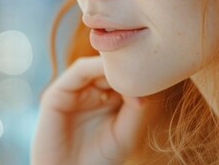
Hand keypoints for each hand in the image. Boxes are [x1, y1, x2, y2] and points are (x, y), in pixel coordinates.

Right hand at [31, 56, 162, 164]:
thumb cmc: (98, 160)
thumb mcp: (126, 135)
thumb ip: (136, 110)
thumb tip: (147, 87)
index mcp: (108, 100)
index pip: (126, 76)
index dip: (141, 71)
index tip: (160, 71)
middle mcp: (91, 91)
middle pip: (112, 66)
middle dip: (130, 63)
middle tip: (149, 63)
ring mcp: (74, 90)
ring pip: (97, 65)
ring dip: (115, 63)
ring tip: (133, 68)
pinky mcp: (58, 92)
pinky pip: (79, 71)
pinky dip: (96, 67)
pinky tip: (114, 72)